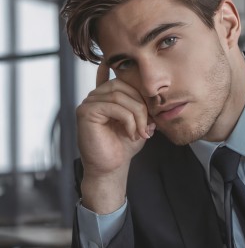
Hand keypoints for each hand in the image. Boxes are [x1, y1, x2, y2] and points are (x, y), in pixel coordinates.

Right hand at [76, 62, 154, 212]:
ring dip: (137, 114)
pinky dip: (128, 120)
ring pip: (119, 96)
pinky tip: (131, 133)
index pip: (126, 80)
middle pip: (123, 85)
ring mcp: (89, 102)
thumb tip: (155, 91)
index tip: (153, 112)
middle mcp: (96, 95)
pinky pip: (113, 107)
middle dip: (141, 104)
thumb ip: (145, 104)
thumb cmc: (125, 144)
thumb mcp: (141, 120)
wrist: (112, 167)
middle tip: (149, 124)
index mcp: (107, 94)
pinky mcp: (85, 112)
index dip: (143, 94)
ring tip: (141, 132)